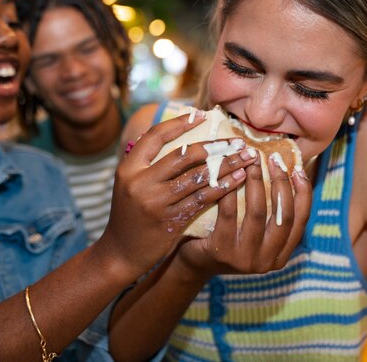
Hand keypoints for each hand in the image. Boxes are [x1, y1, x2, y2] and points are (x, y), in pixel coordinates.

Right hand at [96, 112, 256, 279]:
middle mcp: (140, 182)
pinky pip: (202, 199)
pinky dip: (223, 187)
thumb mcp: (128, 184)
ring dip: (226, 165)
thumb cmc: (129, 214)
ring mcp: (155, 202)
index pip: (155, 136)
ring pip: (198, 176)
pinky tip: (239, 179)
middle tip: (237, 141)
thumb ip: (147, 164)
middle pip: (184, 155)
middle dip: (215, 146)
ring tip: (246, 158)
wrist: (120, 251)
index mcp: (128, 168)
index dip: (179, 123)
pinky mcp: (170, 220)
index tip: (201, 115)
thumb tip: (175, 137)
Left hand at [173, 153, 311, 280]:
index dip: (303, 192)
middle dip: (280, 182)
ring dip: (256, 181)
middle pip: (283, 215)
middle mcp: (267, 261)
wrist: (194, 261)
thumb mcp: (253, 231)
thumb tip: (288, 170)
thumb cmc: (227, 237)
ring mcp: (245, 258)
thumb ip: (270, 213)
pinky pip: (229, 213)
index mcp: (281, 255)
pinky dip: (230, 190)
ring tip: (251, 161)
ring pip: (257, 212)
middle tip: (273, 158)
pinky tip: (229, 174)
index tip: (297, 168)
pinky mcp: (222, 250)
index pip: (301, 219)